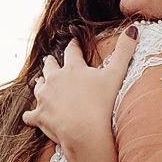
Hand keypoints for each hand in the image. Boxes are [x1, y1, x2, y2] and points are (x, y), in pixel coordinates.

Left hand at [22, 26, 137, 150]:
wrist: (85, 132)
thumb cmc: (102, 104)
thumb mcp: (116, 75)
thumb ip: (124, 51)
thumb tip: (133, 29)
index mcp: (72, 69)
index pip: (71, 52)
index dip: (73, 47)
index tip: (72, 43)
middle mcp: (54, 80)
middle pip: (49, 67)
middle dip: (50, 63)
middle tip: (49, 60)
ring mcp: (44, 98)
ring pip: (38, 87)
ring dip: (40, 84)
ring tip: (41, 83)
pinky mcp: (39, 116)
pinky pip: (30, 115)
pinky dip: (30, 116)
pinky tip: (29, 117)